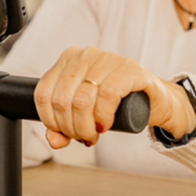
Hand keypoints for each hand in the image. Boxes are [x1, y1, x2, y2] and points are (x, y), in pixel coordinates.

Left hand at [33, 47, 195, 147]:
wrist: (152, 100)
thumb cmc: (116, 104)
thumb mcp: (84, 115)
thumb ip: (63, 128)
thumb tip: (53, 140)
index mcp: (68, 59)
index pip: (43, 93)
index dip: (50, 120)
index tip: (63, 133)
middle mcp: (85, 55)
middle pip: (62, 99)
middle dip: (70, 128)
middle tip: (84, 136)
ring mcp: (108, 59)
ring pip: (82, 100)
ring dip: (86, 127)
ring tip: (94, 133)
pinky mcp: (130, 69)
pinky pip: (107, 95)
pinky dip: (103, 116)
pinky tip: (105, 124)